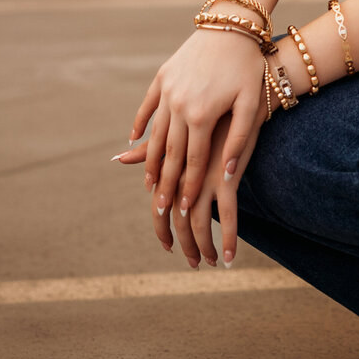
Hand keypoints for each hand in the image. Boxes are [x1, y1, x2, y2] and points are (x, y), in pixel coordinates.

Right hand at [114, 28, 265, 226]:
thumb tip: (227, 174)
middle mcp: (178, 105)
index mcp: (201, 115)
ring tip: (147, 182)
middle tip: (159, 208)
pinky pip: (148, 106)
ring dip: (149, 159)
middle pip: (169, 153)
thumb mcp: (250, 104)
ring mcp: (168, 90)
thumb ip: (238, 140)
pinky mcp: (163, 75)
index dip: (188, 187)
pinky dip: (139, 124)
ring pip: (155, 133)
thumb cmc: (248, 66)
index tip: (182, 209)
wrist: (233, 24)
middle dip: (164, 183)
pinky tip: (133, 140)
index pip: (194, 160)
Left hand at [167, 105, 265, 268]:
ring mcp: (204, 176)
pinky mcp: (228, 177)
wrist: (241, 95)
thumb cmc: (212, 112)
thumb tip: (117, 156)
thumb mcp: (181, 133)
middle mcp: (184, 173)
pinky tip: (229, 257)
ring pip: (198, 223)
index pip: (160, 205)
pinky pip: (229, 217)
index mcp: (172, 164)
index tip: (168, 245)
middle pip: (176, 219)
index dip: (162, 228)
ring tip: (210, 262)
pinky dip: (227, 240)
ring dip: (203, 247)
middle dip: (183, 244)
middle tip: (190, 262)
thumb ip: (152, 149)